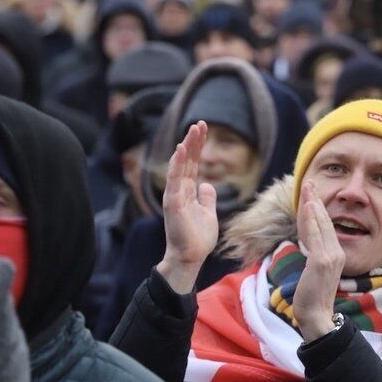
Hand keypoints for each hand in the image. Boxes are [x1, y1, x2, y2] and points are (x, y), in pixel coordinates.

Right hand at [157, 121, 218, 293]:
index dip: (198, 147)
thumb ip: (207, 198)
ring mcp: (175, 195)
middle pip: (187, 161)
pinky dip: (176, 163)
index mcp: (188, 192)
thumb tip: (208, 184)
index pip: (193, 164)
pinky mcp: (172, 203)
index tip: (203, 130)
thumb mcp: (208, 213)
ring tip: (194, 130)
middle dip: (194, 142)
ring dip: (187, 147)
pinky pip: (174, 179)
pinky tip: (181, 149)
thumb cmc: (198, 238)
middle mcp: (180, 190)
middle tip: (200, 123)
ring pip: (180, 165)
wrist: (190, 257)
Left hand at [294, 182, 344, 341]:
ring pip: (321, 225)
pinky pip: (316, 236)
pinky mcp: (322, 262)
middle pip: (324, 221)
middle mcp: (337, 253)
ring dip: (313, 205)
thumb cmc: (313, 297)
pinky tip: (309, 207)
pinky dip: (313, 220)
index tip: (311, 193)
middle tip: (309, 182)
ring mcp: (331, 257)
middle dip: (315, 200)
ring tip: (308, 188)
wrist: (316, 316)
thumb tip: (309, 242)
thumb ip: (315, 256)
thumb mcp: (315, 272)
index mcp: (336, 254)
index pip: (325, 227)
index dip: (318, 208)